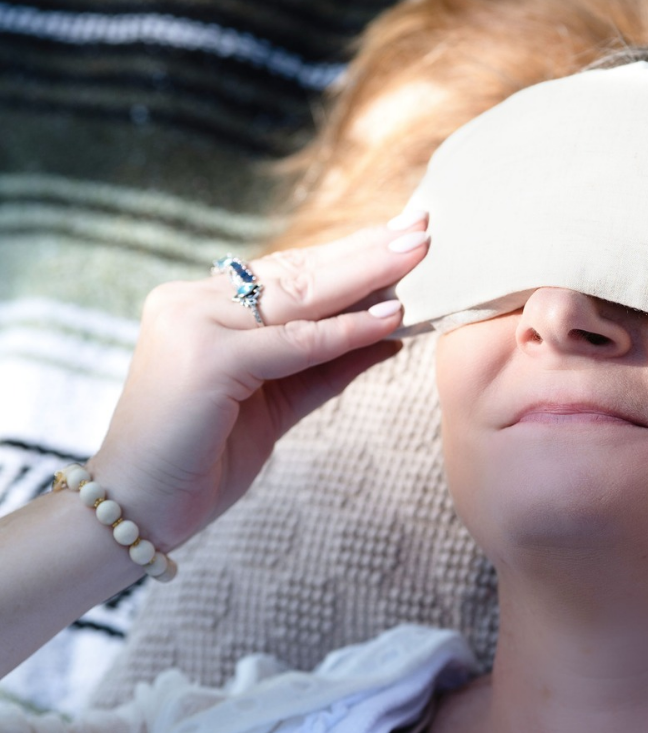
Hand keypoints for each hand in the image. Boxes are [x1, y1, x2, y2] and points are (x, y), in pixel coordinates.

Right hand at [88, 219, 429, 550]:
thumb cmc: (203, 458)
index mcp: (203, 307)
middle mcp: (193, 303)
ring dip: (366, 273)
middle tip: (422, 225)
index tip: (400, 234)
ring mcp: (195, 325)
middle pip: (297, 272)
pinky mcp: (206, 359)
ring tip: (418, 251)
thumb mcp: (279, 403)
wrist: (141, 508)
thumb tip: (390, 336)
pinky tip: (390, 316)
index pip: (288, 273)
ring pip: (298, 297)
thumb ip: (327, 367)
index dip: (347, 254)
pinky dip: (344, 332)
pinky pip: (293, 344)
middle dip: (365, 249)